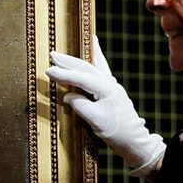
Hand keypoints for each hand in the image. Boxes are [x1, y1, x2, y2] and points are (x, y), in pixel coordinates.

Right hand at [46, 35, 164, 177]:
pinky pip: (101, 72)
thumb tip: (68, 96)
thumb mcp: (95, 120)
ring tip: (86, 41)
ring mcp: (112, 87)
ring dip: (84, 58)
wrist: (133, 140)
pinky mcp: (111, 92)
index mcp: (107, 89)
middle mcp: (110, 84)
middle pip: (87, 68)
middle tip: (53, 54)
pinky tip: (96, 56)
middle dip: (70, 61)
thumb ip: (80, 105)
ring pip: (96, 67)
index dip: (64, 74)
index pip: (81, 78)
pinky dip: (98, 62)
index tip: (48, 70)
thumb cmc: (116, 132)